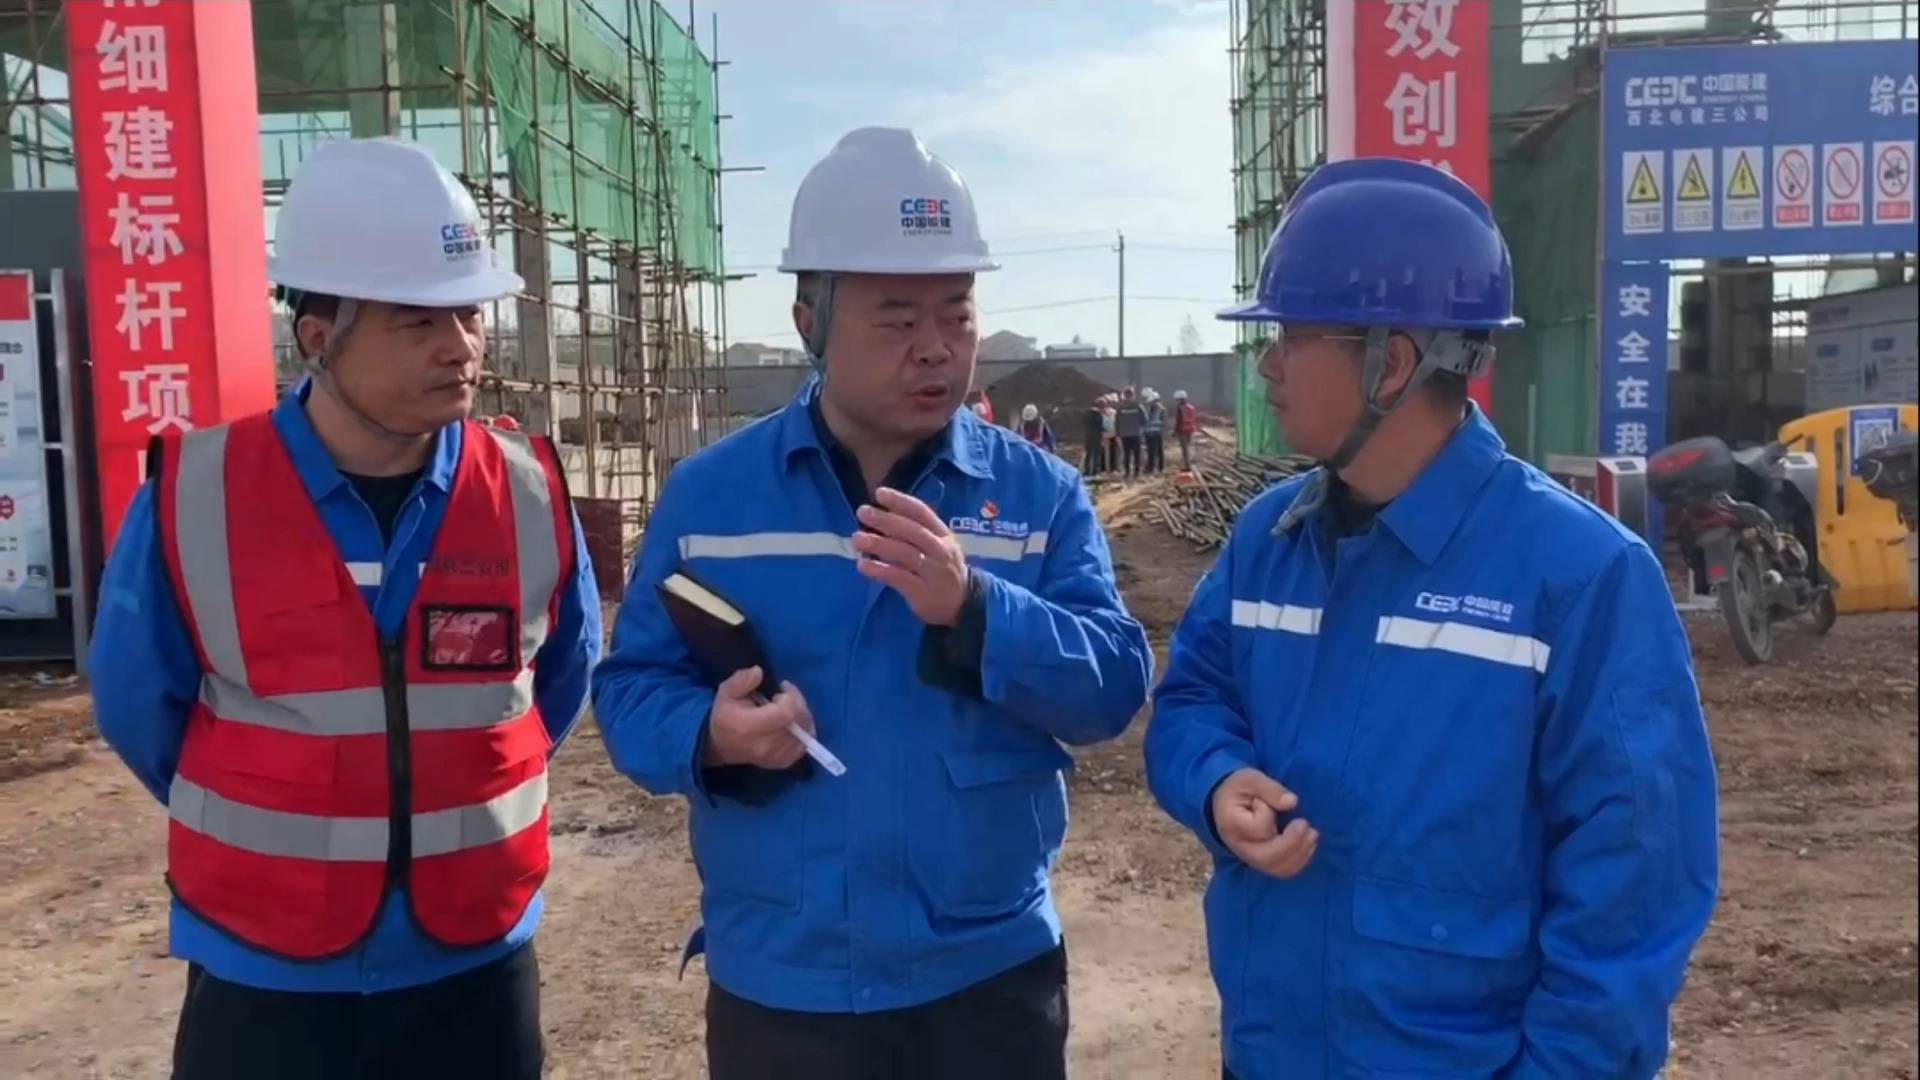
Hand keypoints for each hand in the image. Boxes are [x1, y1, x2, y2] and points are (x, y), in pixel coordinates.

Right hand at [702, 666, 814, 769]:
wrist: (720, 745)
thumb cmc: (725, 716)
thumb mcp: (726, 692)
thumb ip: (742, 680)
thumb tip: (759, 672)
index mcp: (751, 727)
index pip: (786, 713)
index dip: (791, 697)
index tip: (782, 688)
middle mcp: (766, 745)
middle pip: (799, 723)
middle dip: (798, 704)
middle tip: (786, 697)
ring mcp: (776, 756)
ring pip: (805, 734)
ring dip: (802, 717)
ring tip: (789, 709)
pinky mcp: (782, 762)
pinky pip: (804, 746)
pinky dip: (804, 732)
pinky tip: (793, 723)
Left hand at [851, 487, 971, 626]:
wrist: (961, 604)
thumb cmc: (942, 568)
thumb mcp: (939, 545)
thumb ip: (917, 531)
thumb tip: (882, 514)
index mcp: (943, 534)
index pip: (922, 513)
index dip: (901, 501)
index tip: (879, 493)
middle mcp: (940, 550)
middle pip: (912, 531)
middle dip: (886, 520)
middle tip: (862, 512)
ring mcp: (933, 571)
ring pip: (905, 553)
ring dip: (879, 544)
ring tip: (857, 539)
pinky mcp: (923, 591)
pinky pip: (899, 578)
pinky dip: (880, 570)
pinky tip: (862, 565)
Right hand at [1210, 768, 1317, 878]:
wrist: (1224, 803)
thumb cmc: (1238, 789)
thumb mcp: (1251, 779)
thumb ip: (1271, 789)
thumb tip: (1292, 802)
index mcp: (1232, 824)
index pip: (1259, 827)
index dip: (1268, 812)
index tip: (1263, 800)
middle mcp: (1240, 847)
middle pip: (1269, 857)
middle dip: (1293, 844)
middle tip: (1307, 826)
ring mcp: (1250, 857)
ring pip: (1278, 868)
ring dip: (1300, 854)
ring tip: (1312, 835)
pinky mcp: (1261, 862)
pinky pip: (1282, 870)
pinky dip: (1299, 860)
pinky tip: (1308, 845)